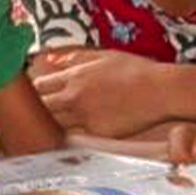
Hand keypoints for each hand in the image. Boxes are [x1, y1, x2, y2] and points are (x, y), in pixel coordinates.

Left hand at [30, 48, 163, 136]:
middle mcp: (74, 96)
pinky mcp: (96, 134)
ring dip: (52, 127)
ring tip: (55, 128)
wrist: (160, 91)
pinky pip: (74, 138)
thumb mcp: (104, 56)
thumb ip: (74, 58)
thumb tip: (50, 59)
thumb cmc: (136, 71)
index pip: (38, 86)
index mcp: (74, 76)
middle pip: (40, 108)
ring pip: (53, 126)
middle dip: (38, 112)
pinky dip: (71, 138)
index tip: (39, 97)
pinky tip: (73, 137)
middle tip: (40, 116)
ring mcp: (83, 117)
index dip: (35, 93)